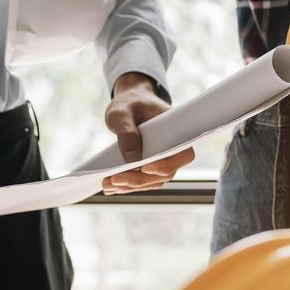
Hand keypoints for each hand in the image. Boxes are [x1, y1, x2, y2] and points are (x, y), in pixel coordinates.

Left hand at [102, 73, 193, 193]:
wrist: (130, 104)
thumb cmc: (130, 104)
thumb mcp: (122, 112)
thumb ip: (127, 132)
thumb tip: (131, 159)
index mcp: (176, 131)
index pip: (182, 154)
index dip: (166, 165)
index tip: (145, 168)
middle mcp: (174, 149)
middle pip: (165, 174)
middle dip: (139, 180)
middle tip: (114, 180)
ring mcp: (163, 160)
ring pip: (152, 181)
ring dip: (130, 186)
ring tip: (107, 184)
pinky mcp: (150, 167)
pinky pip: (142, 181)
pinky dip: (127, 185)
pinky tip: (109, 186)